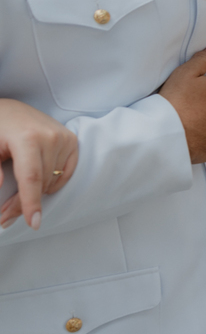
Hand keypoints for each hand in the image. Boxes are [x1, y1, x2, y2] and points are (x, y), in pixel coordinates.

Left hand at [0, 99, 77, 229]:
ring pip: (54, 180)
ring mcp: (64, 138)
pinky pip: (67, 173)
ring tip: (19, 197)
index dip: (30, 202)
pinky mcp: (72, 140)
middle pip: (41, 183)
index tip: (33, 223)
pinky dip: (53, 182)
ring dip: (38, 194)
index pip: (31, 177)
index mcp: (27, 138)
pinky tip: (39, 183)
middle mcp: (50, 137)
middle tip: (5, 216)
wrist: (10, 110)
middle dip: (24, 203)